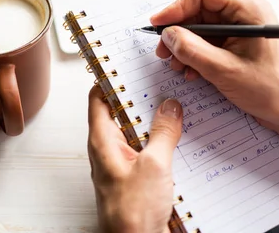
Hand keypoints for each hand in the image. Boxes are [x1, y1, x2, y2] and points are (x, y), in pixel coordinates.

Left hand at [87, 85, 182, 232]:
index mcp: (102, 141)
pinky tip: (180, 136)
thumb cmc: (131, 215)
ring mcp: (124, 163)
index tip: (125, 63)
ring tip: (174, 105)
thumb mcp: (154, 165)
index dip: (109, 78)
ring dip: (154, 119)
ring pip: (138, 131)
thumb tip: (170, 107)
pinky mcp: (139, 176)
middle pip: (121, 112)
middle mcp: (110, 150)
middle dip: (140, 97)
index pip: (98, 98)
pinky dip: (162, 139)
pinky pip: (149, 149)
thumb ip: (163, 133)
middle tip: (160, 81)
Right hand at [151, 0, 278, 135]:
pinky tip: (192, 71)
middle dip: (178, 31)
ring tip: (179, 66)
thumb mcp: (224, 70)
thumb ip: (192, 50)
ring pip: (200, 26)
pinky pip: (207, 40)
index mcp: (248, 8)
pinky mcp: (236, 41)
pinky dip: (195, 54)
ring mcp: (240, 27)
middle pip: (198, 9)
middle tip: (164, 52)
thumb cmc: (271, 90)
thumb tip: (168, 35)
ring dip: (184, 46)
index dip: (176, 7)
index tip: (158, 25)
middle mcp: (244, 12)